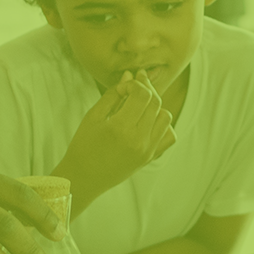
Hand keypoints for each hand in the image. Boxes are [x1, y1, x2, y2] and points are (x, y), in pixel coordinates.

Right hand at [63, 70, 176, 198]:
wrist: (84, 178)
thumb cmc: (83, 145)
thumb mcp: (93, 116)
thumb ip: (113, 94)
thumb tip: (130, 75)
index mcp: (120, 128)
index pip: (142, 94)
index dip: (134, 84)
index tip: (123, 86)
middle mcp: (138, 140)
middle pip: (156, 102)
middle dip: (146, 89)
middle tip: (133, 86)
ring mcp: (147, 150)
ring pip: (165, 116)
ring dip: (155, 106)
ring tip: (138, 106)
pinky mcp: (151, 157)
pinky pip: (169, 135)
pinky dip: (163, 125)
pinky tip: (147, 122)